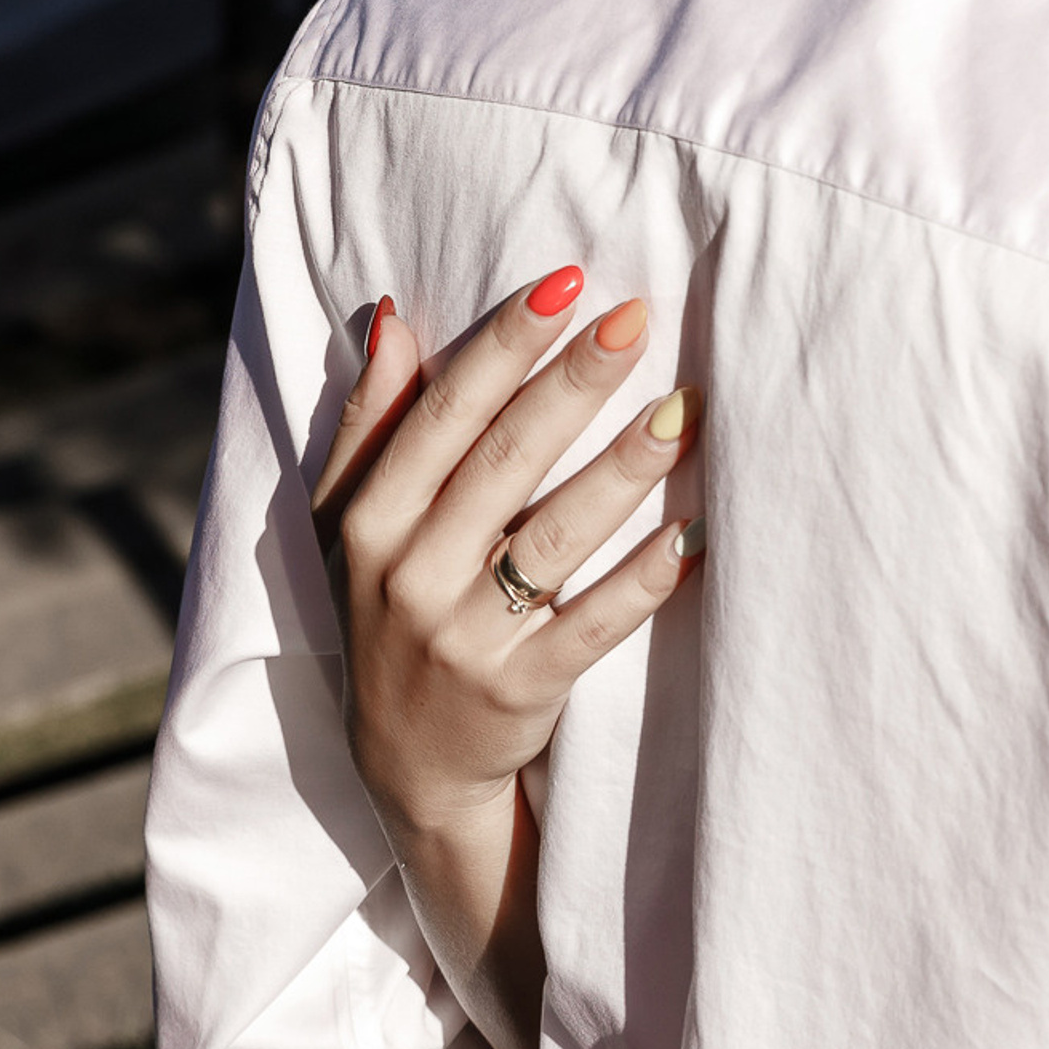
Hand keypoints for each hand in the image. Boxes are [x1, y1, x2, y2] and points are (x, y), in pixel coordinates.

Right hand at [309, 268, 702, 1048]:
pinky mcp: (520, 689)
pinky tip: (691, 537)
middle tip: (637, 320)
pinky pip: (591, 625)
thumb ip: (374, 424)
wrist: (409, 766)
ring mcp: (462, 636)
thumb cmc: (394, 613)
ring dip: (621, 470)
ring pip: (553, 536)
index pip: (444, 414)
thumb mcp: (357, 525)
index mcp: (372, 520)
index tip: (566, 283)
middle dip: (573, 384)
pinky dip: (641, 581)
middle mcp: (409, 574)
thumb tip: (393, 317)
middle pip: (504, 460)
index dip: (505, 346)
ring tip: (683, 412)